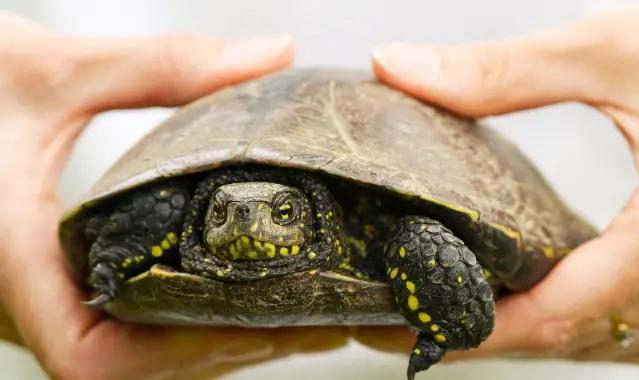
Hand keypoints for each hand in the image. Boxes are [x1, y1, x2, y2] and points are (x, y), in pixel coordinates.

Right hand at [0, 12, 347, 379]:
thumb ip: (164, 66)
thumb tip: (274, 54)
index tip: (261, 325)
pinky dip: (177, 328)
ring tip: (294, 318)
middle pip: (130, 368)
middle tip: (313, 320)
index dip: (179, 354)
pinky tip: (229, 301)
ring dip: (210, 346)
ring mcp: (30, 297)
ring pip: (126, 359)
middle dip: (225, 349)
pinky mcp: (42, 284)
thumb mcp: (50, 68)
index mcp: (7, 261)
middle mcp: (17, 297)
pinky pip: (114, 331)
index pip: (90, 358)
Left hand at [359, 0, 638, 363]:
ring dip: (539, 336)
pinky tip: (556, 299)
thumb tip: (395, 65)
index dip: (475, 330)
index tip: (413, 328)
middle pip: (579, 340)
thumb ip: (503, 70)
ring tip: (466, 315)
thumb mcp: (625, 49)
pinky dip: (591, 323)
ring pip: (616, 344)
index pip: (558, 311)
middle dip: (491, 338)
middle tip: (417, 323)